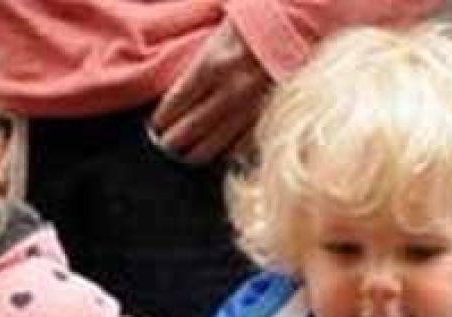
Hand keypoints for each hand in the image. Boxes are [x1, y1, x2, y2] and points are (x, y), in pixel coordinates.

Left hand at [148, 19, 271, 163]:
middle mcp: (229, 90)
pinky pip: (242, 146)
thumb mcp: (216, 39)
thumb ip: (198, 69)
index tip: (156, 125)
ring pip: (213, 145)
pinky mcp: (269, 118)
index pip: (174, 104)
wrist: (295, 25)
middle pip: (188, 130)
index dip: (161, 119)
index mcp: (211, 64)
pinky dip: (227, 153)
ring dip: (195, 153)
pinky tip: (219, 153)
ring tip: (187, 155)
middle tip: (166, 145)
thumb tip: (179, 101)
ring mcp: (251, 107)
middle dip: (172, 142)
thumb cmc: (252, 28)